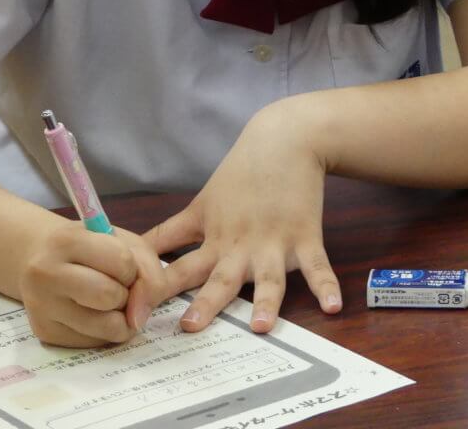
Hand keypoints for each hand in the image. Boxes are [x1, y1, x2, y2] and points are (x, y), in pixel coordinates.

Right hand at [19, 223, 167, 347]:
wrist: (39, 255)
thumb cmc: (89, 247)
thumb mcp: (123, 242)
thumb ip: (147, 272)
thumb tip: (139, 319)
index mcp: (67, 240)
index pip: (122, 262)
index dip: (131, 267)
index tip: (120, 265)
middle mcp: (46, 273)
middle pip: (110, 296)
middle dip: (124, 293)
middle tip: (114, 284)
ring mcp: (41, 305)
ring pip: (107, 327)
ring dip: (119, 317)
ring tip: (106, 301)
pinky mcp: (45, 333)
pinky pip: (95, 343)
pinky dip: (104, 331)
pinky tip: (91, 313)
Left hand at [144, 100, 341, 334]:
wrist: (283, 141)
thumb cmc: (239, 175)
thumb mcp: (200, 204)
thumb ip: (170, 232)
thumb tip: (134, 249)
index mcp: (212, 238)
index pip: (179, 267)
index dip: (157, 288)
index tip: (136, 310)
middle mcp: (240, 245)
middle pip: (220, 278)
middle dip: (206, 302)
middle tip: (190, 326)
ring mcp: (274, 243)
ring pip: (269, 278)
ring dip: (265, 301)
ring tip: (262, 325)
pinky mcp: (305, 237)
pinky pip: (317, 266)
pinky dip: (326, 286)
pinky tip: (333, 306)